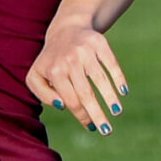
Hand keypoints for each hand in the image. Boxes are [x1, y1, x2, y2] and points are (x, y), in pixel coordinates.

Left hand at [26, 19, 127, 134]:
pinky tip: (123, 92)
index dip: (82, 116)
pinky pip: (111, 63)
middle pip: (86, 94)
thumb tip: (62, 106)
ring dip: (110, 98)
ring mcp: (85, 51)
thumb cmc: (52, 60)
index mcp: (54, 71)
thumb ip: (43, 94)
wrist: (66, 29)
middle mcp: (70, 60)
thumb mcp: (37, 76)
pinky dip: (119, 78)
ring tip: (116, 112)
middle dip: (97, 114)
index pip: (71, 100)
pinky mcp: (99, 43)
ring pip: (100, 79)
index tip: (91, 127)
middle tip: (106, 131)